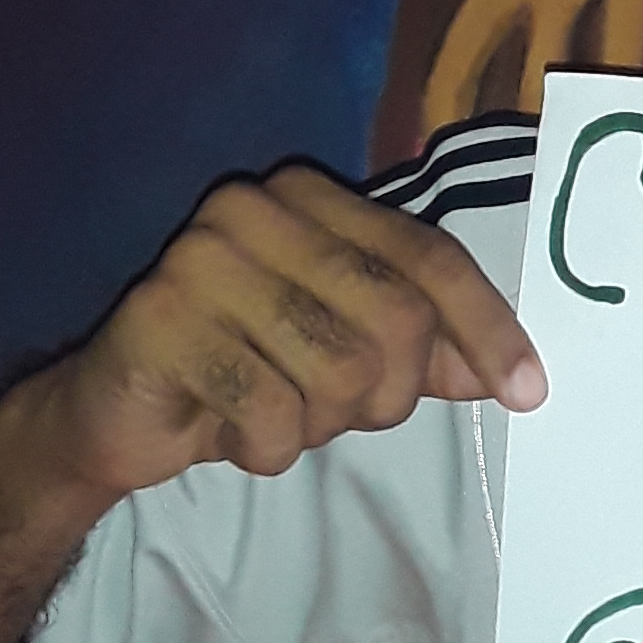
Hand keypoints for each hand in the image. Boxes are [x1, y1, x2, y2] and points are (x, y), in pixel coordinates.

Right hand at [19, 163, 546, 503]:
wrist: (113, 414)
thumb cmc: (245, 372)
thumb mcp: (350, 357)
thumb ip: (428, 351)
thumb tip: (519, 374)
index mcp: (309, 196)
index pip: (429, 258)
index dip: (486, 329)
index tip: (529, 393)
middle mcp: (253, 210)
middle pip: (395, 318)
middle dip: (388, 393)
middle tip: (344, 414)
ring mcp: (200, 260)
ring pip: (339, 370)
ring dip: (320, 423)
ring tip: (277, 414)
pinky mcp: (161, 321)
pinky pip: (270, 410)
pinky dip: (267, 446)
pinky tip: (231, 433)